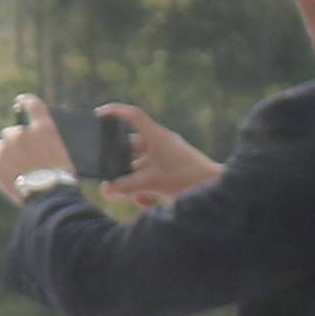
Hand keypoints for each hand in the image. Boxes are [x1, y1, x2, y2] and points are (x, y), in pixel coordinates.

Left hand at [0, 98, 71, 204]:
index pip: (32, 104)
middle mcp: (22, 133)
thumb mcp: (59, 150)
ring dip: (4, 152)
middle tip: (23, 157)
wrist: (49, 197)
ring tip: (14, 167)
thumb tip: (31, 138)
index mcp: (43, 127)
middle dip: (16, 141)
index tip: (21, 101)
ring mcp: (5, 148)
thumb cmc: (60, 177)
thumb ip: (42, 139)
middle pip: (12, 131)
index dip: (25, 102)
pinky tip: (10, 175)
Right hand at [93, 105, 209, 210]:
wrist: (215, 188)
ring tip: (133, 197)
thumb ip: (124, 186)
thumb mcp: (149, 183)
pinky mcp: (173, 169)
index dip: (115, 112)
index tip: (99, 114)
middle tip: (108, 174)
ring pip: (140, 165)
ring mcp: (167, 155)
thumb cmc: (185, 179)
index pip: (133, 116)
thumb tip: (105, 189)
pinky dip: (146, 187)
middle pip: (131, 146)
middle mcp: (161, 143)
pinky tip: (146, 203)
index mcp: (156, 136)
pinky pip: (152, 175)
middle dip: (120, 163)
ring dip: (134, 181)